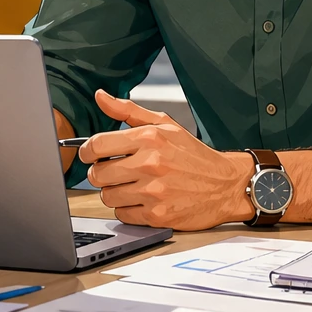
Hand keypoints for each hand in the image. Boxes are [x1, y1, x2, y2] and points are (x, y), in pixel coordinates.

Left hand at [80, 89, 254, 229]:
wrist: (226, 185)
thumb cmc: (193, 155)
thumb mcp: (165, 125)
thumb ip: (129, 111)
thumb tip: (99, 96)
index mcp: (150, 138)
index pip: (97, 145)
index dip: (85, 152)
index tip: (88, 155)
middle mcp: (150, 163)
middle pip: (97, 174)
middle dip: (100, 173)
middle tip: (114, 172)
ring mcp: (154, 191)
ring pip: (107, 196)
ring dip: (114, 192)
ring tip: (131, 186)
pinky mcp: (158, 215)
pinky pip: (122, 215)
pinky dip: (127, 209)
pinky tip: (142, 200)